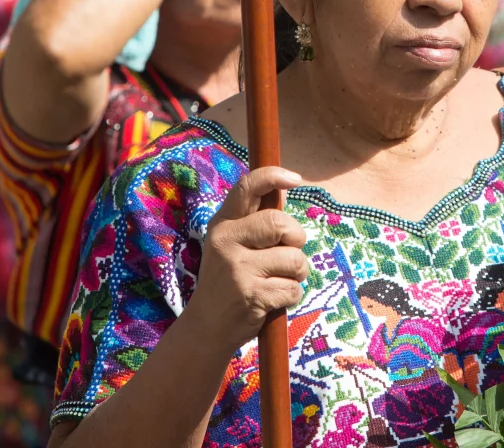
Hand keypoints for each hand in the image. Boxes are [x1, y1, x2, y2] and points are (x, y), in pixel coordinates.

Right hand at [186, 167, 308, 353]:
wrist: (207, 327)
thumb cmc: (227, 280)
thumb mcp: (230, 245)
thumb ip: (253, 222)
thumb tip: (284, 189)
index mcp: (222, 225)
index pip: (247, 187)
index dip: (273, 176)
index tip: (295, 179)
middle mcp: (226, 242)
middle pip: (281, 224)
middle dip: (296, 239)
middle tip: (289, 252)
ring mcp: (238, 269)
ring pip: (294, 259)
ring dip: (296, 273)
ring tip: (278, 280)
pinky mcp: (252, 295)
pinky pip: (293, 289)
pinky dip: (290, 296)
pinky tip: (272, 300)